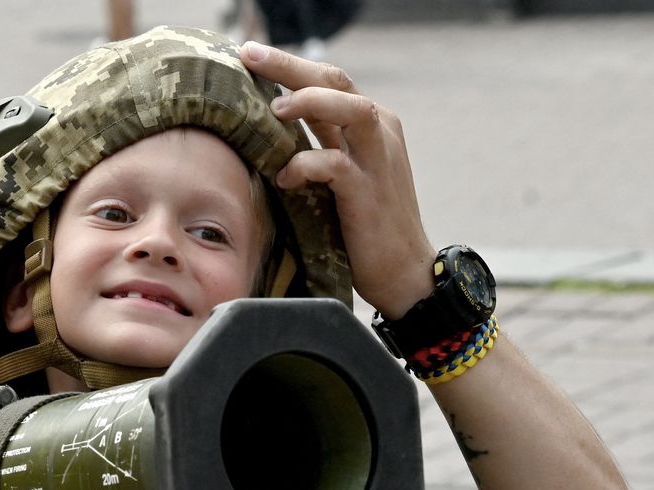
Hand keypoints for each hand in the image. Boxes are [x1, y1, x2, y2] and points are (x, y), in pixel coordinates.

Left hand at [240, 41, 437, 317]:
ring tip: (273, 108)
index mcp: (371, 124)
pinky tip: (284, 176)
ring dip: (309, 102)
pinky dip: (305, 165)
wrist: (404, 272)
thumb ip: (320, 144)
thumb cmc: (365, 226)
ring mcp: (377, 160)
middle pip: (335, 81)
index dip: (290, 64)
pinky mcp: (368, 192)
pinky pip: (335, 165)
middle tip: (249, 54)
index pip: (330, 79)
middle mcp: (378, 132)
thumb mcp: (342, 174)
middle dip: (290, 64)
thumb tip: (274, 124)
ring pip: (349, 109)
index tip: (250, 53)